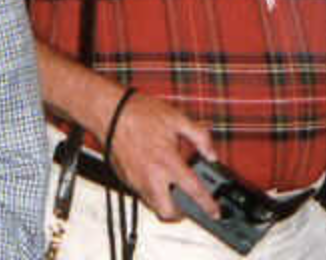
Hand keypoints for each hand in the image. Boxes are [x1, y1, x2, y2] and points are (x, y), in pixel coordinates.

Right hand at [104, 90, 219, 219]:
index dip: (208, 205)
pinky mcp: (125, 180)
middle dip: (181, 213)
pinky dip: (152, 192)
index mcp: (167, 161)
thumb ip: (200, 137)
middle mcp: (150, 176)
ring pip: (153, 206)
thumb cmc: (140, 113)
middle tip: (188, 202)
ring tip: (172, 187)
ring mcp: (135, 180)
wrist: (110, 112)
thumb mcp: (178, 119)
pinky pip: (141, 194)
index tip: (214, 212)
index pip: (193, 190)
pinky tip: (156, 176)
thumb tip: (211, 154)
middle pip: (168, 212)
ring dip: (165, 202)